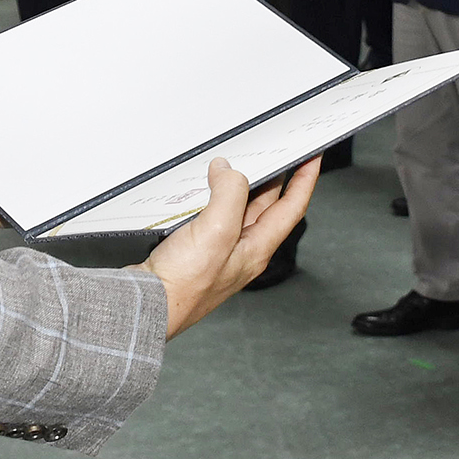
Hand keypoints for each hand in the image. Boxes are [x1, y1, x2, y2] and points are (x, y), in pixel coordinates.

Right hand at [141, 157, 318, 337]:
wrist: (146, 307)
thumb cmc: (183, 286)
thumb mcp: (217, 231)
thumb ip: (229, 195)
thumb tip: (228, 172)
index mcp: (256, 248)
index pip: (292, 207)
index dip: (305, 180)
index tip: (313, 158)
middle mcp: (240, 250)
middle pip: (266, 205)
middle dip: (273, 176)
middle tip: (277, 152)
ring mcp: (218, 251)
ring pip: (236, 208)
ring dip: (239, 184)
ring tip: (238, 161)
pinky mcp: (195, 249)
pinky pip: (211, 214)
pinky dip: (211, 195)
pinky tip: (201, 188)